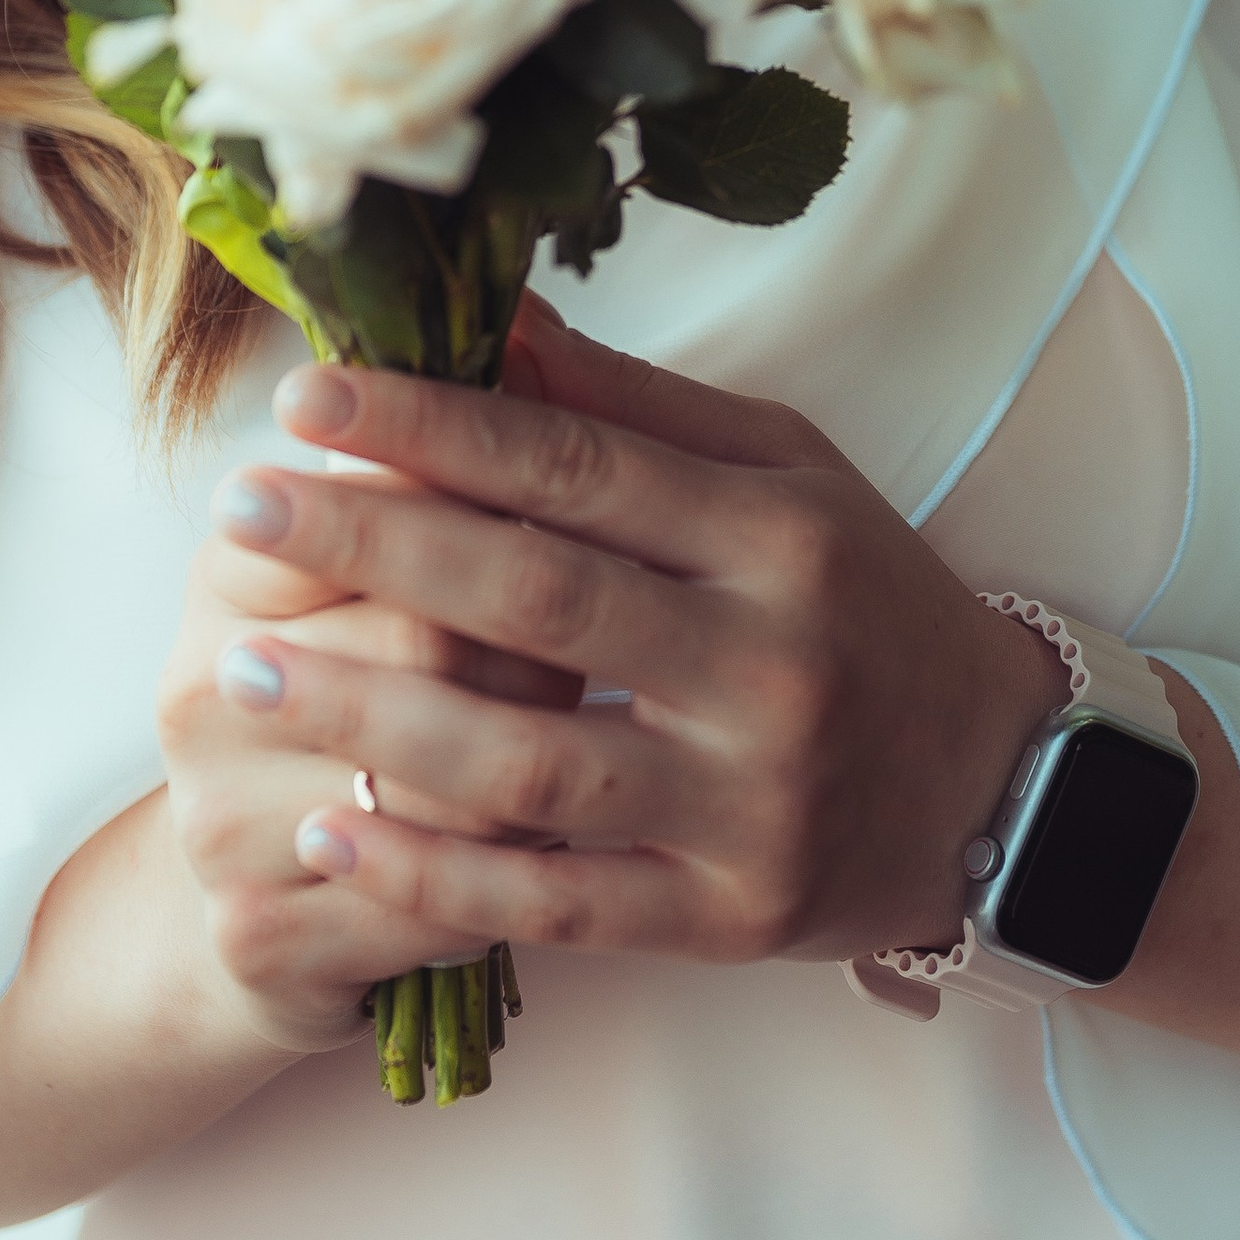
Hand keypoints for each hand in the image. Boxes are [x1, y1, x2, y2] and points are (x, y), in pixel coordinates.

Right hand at [154, 465, 581, 1054]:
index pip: (379, 504)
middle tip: (611, 644)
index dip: (496, 512)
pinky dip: (507, 883)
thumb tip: (530, 326)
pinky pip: (424, 910)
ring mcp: (220, 820)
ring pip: (438, 786)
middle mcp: (205, 686)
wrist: (267, 888)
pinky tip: (558, 850)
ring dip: (540, 765)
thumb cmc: (364, 683)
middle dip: (543, 646)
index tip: (578, 511)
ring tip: (595, 738)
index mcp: (234, 565)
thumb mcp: (390, 559)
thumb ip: (453, 453)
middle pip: (425, 639)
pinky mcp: (262, 937)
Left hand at [202, 300, 1069, 974]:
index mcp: (778, 532)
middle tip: (238, 507)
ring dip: (371, 721)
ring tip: (245, 676)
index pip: (578, 465)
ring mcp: (748, 803)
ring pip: (530, 763)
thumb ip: (634, 408)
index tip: (306, 395)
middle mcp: (769, 663)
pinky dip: (435, 878)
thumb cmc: (863, 601)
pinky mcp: (726, 919)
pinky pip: (557, 906)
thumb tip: (491, 320)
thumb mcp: (784, 475)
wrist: (1002, 787)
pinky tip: (331, 837)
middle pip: (538, 599)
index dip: (434, 429)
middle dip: (373, 549)